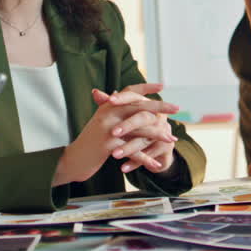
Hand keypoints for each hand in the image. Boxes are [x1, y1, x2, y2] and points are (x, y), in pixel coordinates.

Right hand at [55, 89, 178, 184]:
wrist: (74, 159)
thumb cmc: (90, 140)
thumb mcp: (101, 121)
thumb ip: (111, 107)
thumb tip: (119, 92)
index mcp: (108, 106)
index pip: (129, 91)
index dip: (146, 87)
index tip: (162, 85)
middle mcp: (108, 113)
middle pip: (138, 106)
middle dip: (160, 108)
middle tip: (177, 108)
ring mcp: (108, 129)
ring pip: (139, 129)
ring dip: (158, 135)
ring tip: (172, 139)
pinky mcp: (108, 145)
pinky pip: (132, 151)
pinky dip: (145, 158)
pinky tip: (157, 164)